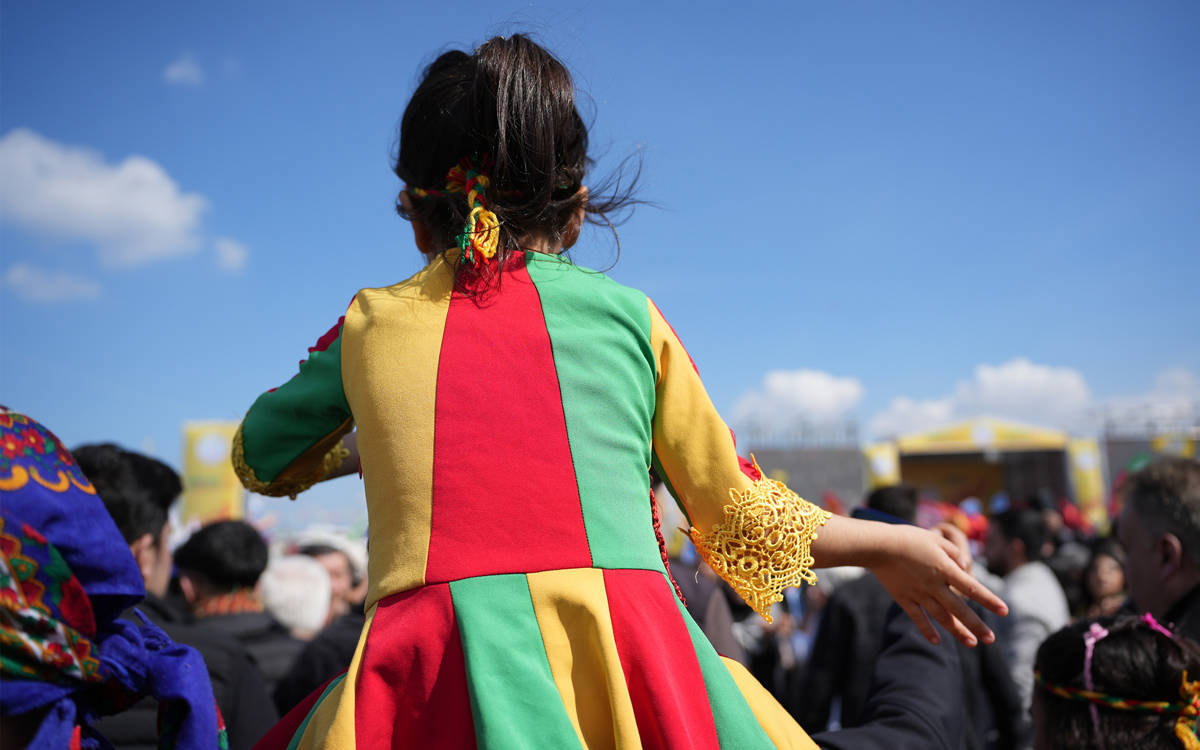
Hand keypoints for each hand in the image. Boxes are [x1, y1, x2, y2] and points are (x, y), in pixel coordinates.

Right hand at [870, 525, 1006, 647]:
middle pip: (959, 608)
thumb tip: (965, 567)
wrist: (878, 545)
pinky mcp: (904, 598)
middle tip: (990, 639)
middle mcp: (934, 584)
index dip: (988, 599)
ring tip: (972, 643)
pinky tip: (936, 641)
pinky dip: (927, 630)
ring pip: (941, 616)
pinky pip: (917, 618)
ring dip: (957, 631)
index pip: (971, 587)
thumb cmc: (908, 538)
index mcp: (944, 568)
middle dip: (976, 625)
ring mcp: (918, 594)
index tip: (1004, 611)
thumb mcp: (935, 540)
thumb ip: (953, 553)